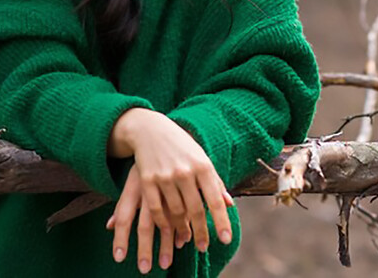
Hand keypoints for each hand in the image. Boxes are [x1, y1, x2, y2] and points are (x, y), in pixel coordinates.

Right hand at [105, 108, 234, 272]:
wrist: (151, 129)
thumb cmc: (182, 146)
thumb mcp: (201, 159)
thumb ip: (214, 182)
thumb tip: (229, 204)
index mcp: (203, 165)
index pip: (214, 199)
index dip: (221, 221)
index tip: (225, 239)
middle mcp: (185, 171)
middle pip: (195, 210)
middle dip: (201, 232)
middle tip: (204, 247)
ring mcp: (165, 176)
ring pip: (175, 212)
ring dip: (181, 229)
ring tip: (187, 238)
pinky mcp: (148, 180)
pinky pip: (156, 209)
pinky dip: (163, 222)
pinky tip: (168, 229)